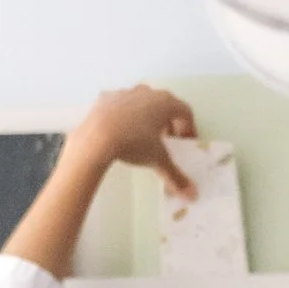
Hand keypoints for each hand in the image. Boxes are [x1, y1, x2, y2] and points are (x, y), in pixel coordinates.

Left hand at [71, 86, 197, 191]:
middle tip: (167, 140)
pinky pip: (122, 105)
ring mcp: (126, 92)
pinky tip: (121, 130)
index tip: (186, 142)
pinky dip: (126, 115)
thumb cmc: (134, 143)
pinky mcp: (107, 97)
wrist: (96, 136)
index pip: (185, 112)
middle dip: (169, 122)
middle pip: (165, 105)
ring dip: (148, 116)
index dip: (188, 128)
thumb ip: (175, 176)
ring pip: (143, 102)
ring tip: (144, 135)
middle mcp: (148, 92)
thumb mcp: (157, 160)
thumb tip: (192, 194)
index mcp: (165, 103)